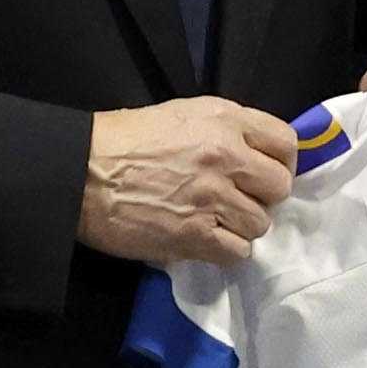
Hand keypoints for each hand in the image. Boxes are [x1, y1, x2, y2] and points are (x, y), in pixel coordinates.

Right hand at [80, 96, 299, 265]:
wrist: (80, 173)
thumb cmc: (121, 140)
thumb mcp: (179, 115)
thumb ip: (222, 130)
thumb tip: (250, 156)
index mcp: (224, 120)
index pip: (286, 142)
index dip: (280, 162)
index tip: (264, 174)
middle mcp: (227, 156)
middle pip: (280, 187)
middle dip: (263, 197)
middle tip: (238, 200)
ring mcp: (213, 198)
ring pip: (260, 223)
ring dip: (240, 226)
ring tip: (213, 221)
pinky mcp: (196, 235)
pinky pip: (238, 252)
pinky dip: (225, 251)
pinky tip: (205, 240)